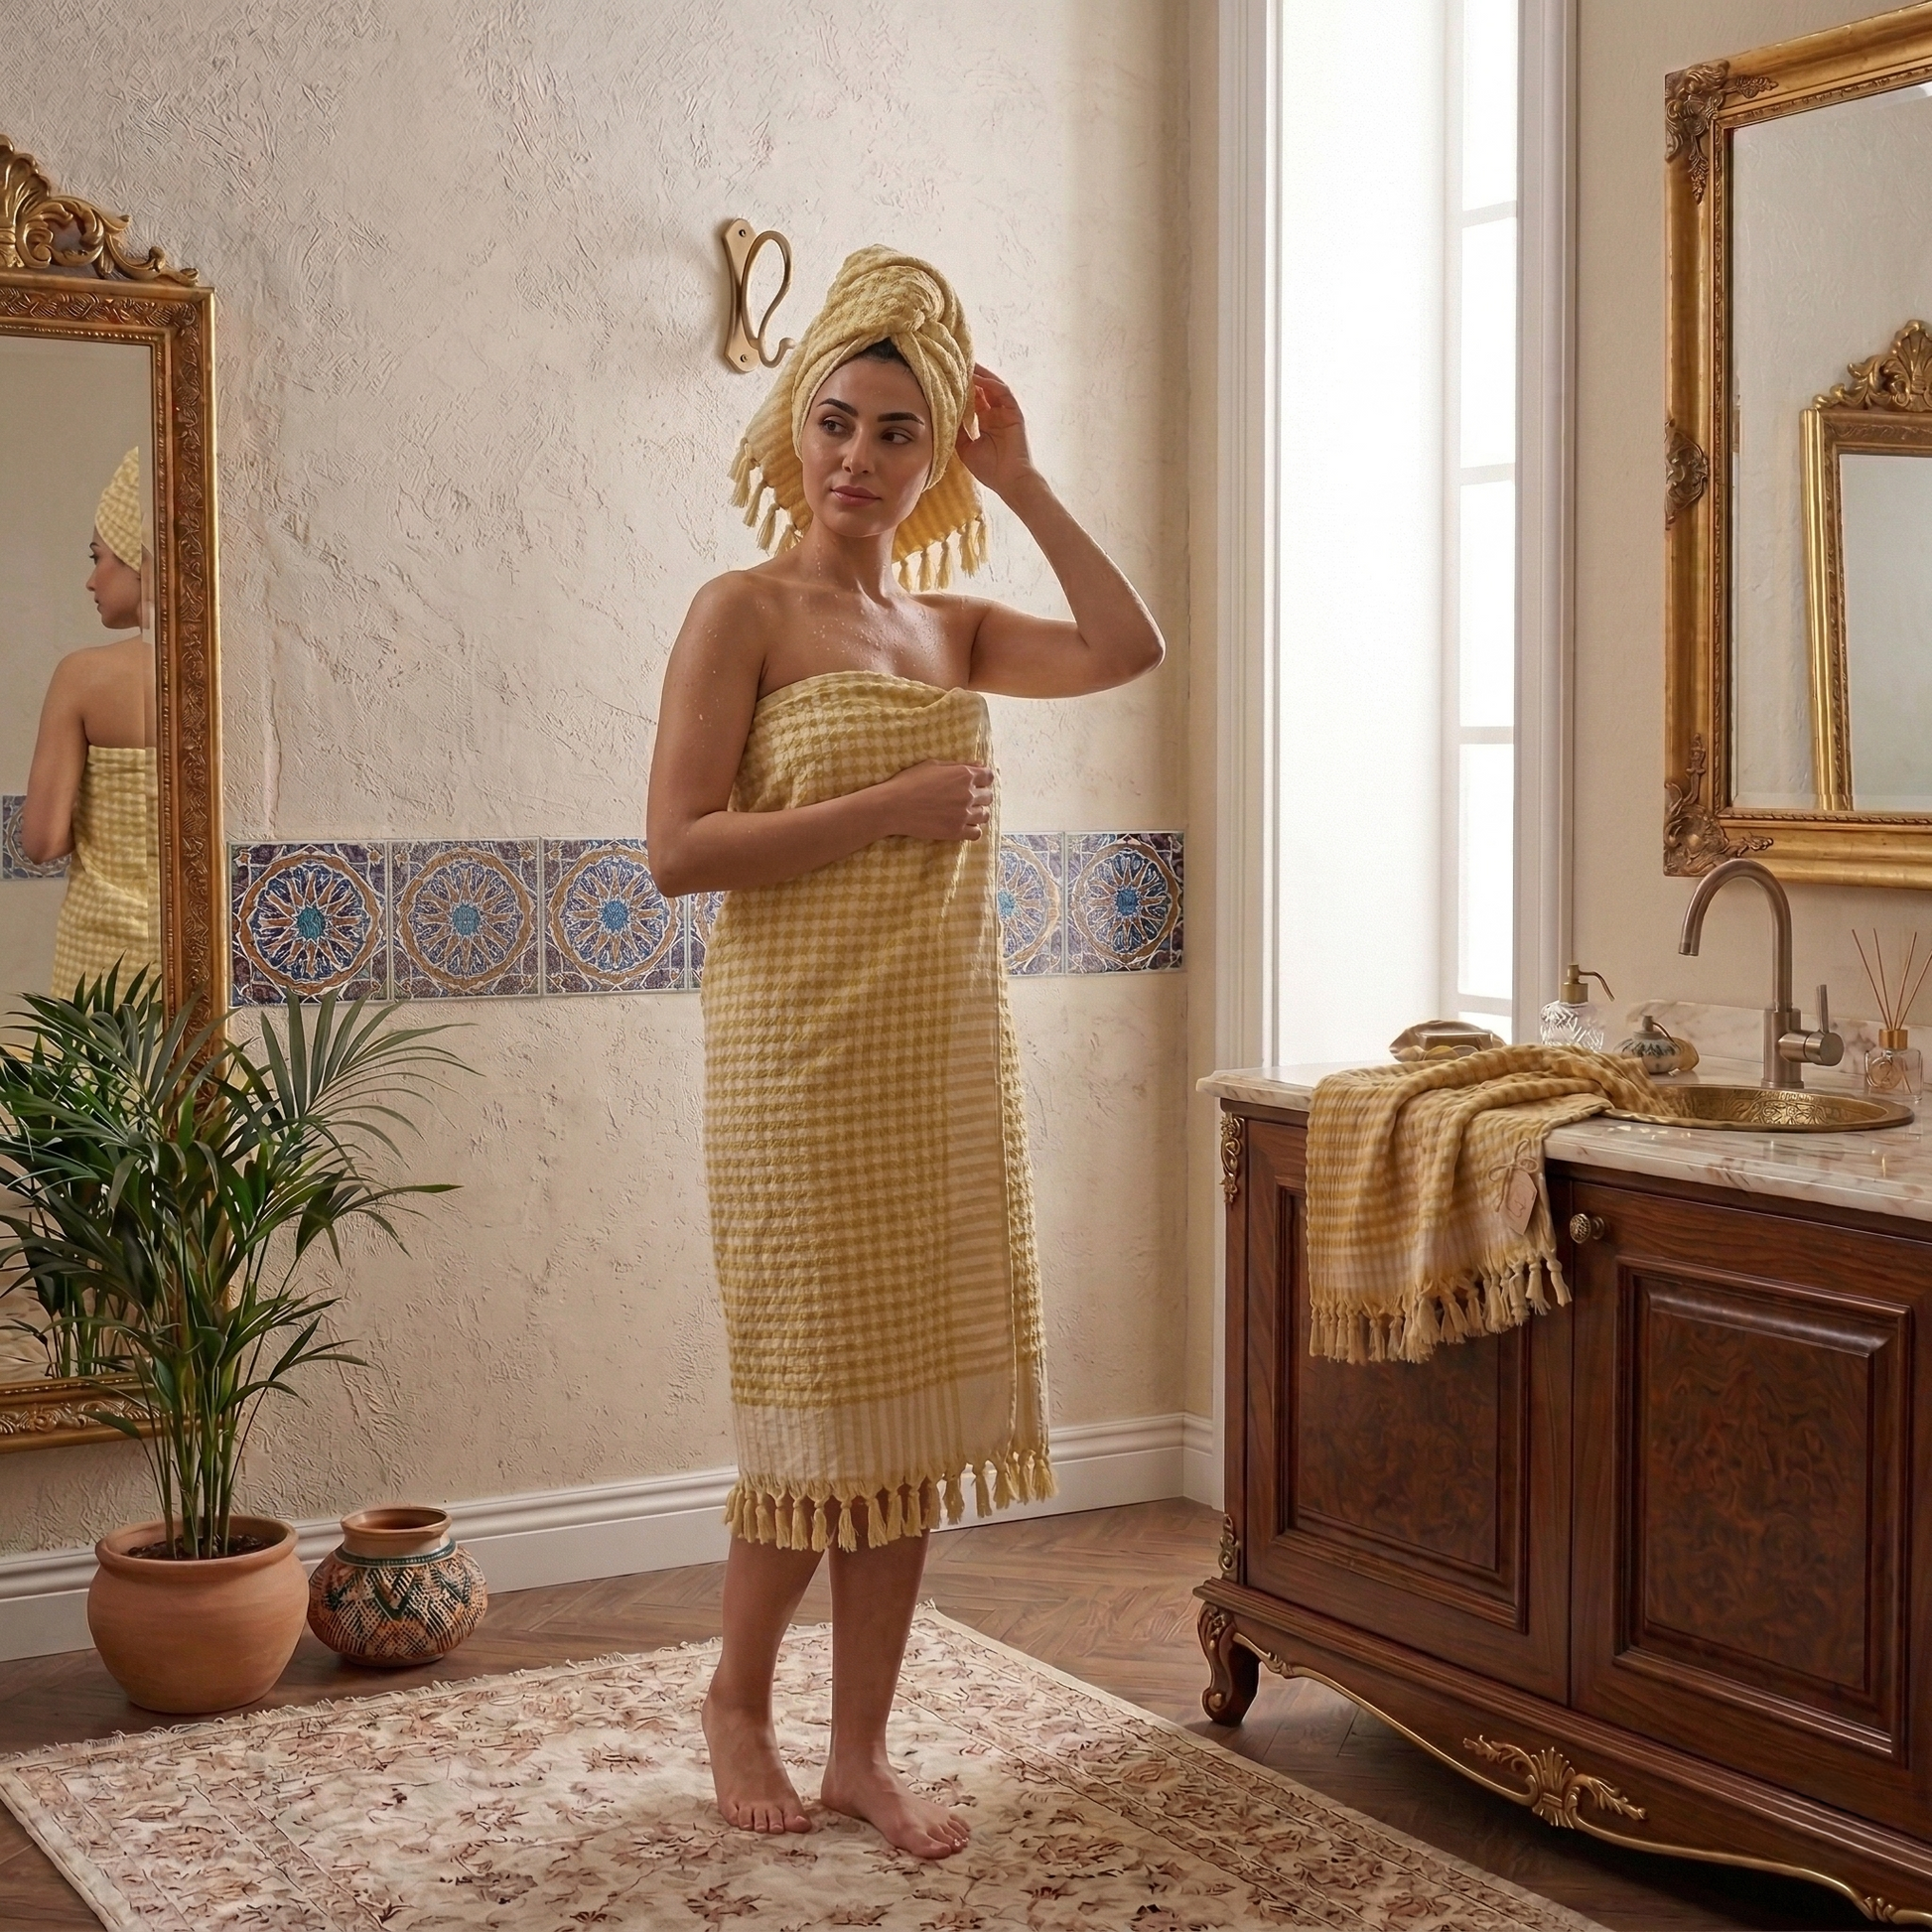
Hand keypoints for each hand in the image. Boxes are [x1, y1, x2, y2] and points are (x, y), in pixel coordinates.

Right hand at [877, 761, 994, 841]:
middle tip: (966, 799)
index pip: (989, 776)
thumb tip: (979, 765)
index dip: (983, 779)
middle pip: (988, 797)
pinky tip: (962, 825)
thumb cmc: (909, 781)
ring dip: (977, 813)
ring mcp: (964, 814)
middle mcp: (968, 794)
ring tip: (964, 813)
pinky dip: (972, 829)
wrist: (893, 806)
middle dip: (980, 796)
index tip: (976, 783)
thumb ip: (958, 765)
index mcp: (964, 775)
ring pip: (984, 815)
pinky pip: (976, 833)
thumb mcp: (933, 765)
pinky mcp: (956, 831)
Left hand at [954, 365, 1037, 500]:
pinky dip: (990, 384)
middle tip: (954, 365)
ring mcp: (1005, 412)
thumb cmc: (990, 469)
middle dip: (969, 378)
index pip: (972, 401)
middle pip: (981, 390)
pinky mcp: (1014, 413)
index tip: (946, 380)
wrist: (1009, 481)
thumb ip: (957, 431)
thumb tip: (944, 416)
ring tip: (966, 364)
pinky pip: (1002, 393)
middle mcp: (995, 415)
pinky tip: (978, 378)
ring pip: (992, 387)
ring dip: (980, 375)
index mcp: (985, 423)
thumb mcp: (966, 448)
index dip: (961, 390)